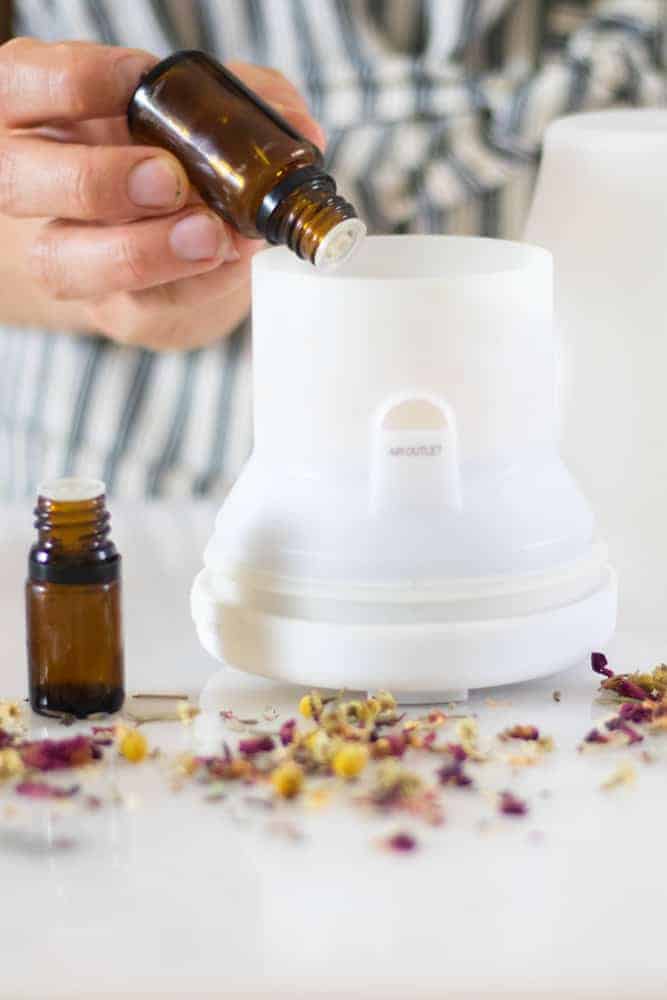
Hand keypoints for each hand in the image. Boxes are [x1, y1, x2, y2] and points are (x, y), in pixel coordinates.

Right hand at [0, 39, 324, 349]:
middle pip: (19, 181)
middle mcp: (32, 183)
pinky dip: (194, 284)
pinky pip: (140, 306)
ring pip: (63, 262)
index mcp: (37, 114)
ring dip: (141, 252)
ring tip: (209, 237)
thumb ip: (241, 103)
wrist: (169, 245)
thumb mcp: (196, 112)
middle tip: (169, 180)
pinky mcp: (113, 307)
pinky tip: (229, 263)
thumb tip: (299, 127)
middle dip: (97, 179)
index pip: (18, 86)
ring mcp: (65, 252)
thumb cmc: (169, 155)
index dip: (71, 83)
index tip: (136, 81)